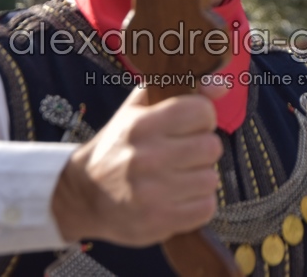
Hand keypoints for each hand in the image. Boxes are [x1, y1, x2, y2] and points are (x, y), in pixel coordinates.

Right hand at [51, 85, 222, 245]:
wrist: (83, 195)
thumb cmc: (118, 145)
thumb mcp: (138, 108)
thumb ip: (182, 90)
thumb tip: (223, 86)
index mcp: (142, 125)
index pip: (202, 112)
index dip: (203, 117)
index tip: (190, 125)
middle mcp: (146, 158)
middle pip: (212, 147)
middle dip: (202, 149)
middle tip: (185, 153)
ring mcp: (152, 193)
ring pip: (211, 179)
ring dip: (200, 178)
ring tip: (178, 176)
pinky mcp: (158, 221)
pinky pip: (206, 208)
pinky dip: (198, 203)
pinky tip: (179, 197)